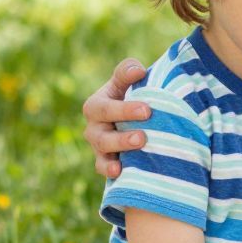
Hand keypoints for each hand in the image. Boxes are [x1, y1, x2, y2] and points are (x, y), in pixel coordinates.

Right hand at [82, 58, 150, 178]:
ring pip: (103, 150)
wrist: (133, 119)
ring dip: (120, 149)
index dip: (124, 110)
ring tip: (139, 145)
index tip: (147, 110)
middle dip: (122, 135)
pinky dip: (110, 169)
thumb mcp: (126, 81)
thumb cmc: (130, 95)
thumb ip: (128, 71)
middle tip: (143, 136)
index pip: (105, 107)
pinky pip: (103, 168)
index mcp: (96, 105)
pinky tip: (120, 171)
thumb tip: (138, 71)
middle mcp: (94, 127)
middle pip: (102, 133)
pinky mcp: (105, 161)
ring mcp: (98, 146)